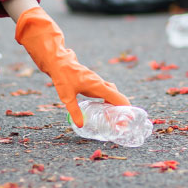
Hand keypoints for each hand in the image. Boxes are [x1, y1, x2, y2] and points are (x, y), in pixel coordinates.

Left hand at [14, 7, 129, 124]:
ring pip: (112, 92)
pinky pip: (106, 91)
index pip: (117, 98)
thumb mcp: (67, 97)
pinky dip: (108, 99)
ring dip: (114, 104)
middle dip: (121, 109)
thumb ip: (75, 111)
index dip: (125, 108)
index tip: (128, 119)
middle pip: (117, 96)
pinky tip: (102, 107)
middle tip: (120, 122)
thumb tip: (81, 125)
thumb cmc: (63, 77)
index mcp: (98, 86)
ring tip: (112, 117)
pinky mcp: (93, 81)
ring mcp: (98, 81)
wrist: (59, 62)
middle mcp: (101, 83)